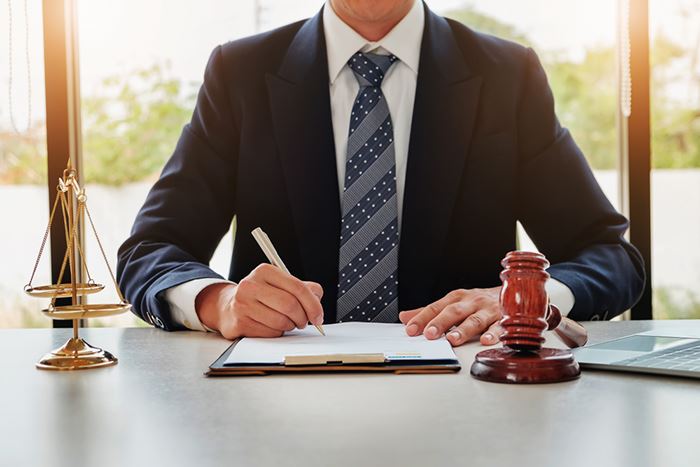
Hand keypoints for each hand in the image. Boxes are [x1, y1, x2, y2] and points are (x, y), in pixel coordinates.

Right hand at [195, 264, 323, 339]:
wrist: (228, 306)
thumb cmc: (260, 296)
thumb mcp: (280, 285)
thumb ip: (302, 288)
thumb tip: (317, 295)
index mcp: (265, 271)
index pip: (297, 287)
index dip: (313, 305)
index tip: (318, 316)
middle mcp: (251, 285)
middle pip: (290, 305)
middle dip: (303, 318)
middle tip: (304, 322)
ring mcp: (243, 304)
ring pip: (281, 321)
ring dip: (290, 326)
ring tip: (287, 323)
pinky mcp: (239, 322)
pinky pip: (270, 333)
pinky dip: (277, 333)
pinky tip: (272, 326)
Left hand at [399, 287, 504, 346]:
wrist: (514, 293)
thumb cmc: (478, 302)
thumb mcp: (454, 303)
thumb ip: (430, 312)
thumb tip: (404, 317)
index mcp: (457, 298)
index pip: (436, 308)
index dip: (422, 318)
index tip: (410, 329)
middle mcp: (471, 302)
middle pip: (454, 312)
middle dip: (441, 322)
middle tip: (430, 334)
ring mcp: (488, 310)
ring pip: (475, 320)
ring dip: (463, 330)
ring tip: (453, 339)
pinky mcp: (504, 319)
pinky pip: (499, 327)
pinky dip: (493, 334)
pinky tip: (486, 341)